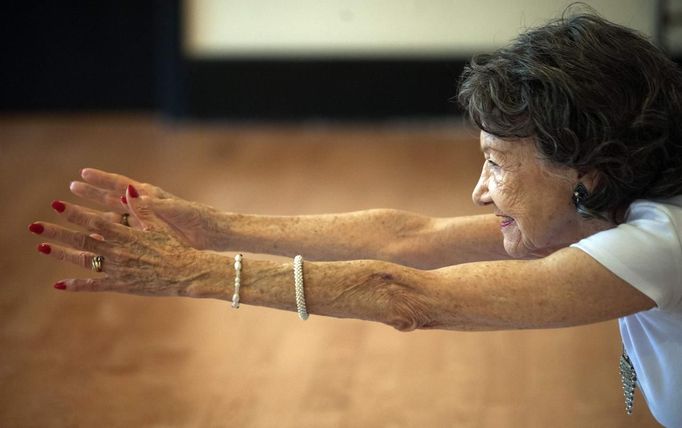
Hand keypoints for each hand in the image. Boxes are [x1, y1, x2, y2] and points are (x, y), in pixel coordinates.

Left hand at [30, 199, 225, 296]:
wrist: (187, 272)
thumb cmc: (177, 247)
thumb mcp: (160, 225)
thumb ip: (142, 208)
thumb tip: (128, 189)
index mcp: (126, 234)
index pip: (94, 221)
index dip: (74, 213)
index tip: (56, 204)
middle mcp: (118, 251)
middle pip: (81, 239)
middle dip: (57, 231)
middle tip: (35, 225)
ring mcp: (117, 269)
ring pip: (83, 260)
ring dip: (60, 253)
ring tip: (41, 246)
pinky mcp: (121, 285)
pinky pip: (95, 285)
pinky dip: (76, 285)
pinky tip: (58, 284)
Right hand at [70, 168, 222, 249]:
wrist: (212, 233)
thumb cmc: (197, 218)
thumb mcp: (176, 209)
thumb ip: (154, 203)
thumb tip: (131, 192)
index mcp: (151, 195)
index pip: (122, 184)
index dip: (102, 179)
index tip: (83, 173)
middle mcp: (145, 206)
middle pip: (113, 198)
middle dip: (93, 193)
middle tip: (71, 188)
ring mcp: (146, 221)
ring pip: (116, 217)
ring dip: (97, 215)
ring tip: (77, 215)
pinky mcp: (150, 235)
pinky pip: (125, 234)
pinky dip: (111, 236)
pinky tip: (96, 240)